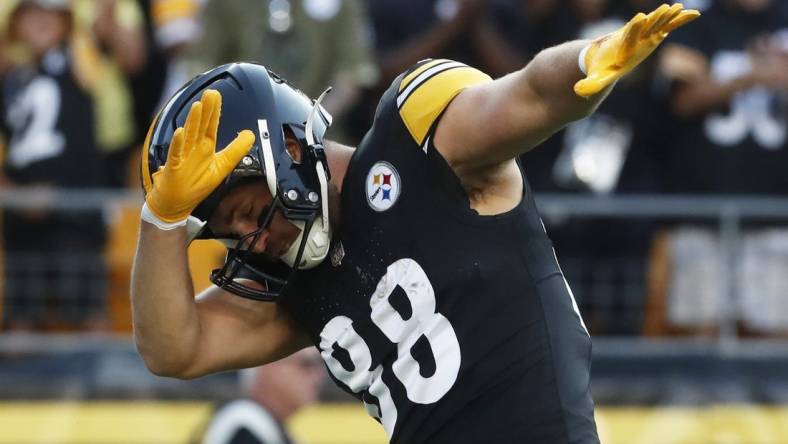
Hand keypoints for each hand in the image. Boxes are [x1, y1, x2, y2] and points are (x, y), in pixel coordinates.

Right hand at [145, 89, 254, 223]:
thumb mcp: (222, 167)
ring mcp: (183, 157)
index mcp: (205, 148)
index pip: (211, 126)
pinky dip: (178, 144)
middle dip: (206, 110)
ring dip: (193, 121)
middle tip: (210, 93)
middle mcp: (193, 150)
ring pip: (189, 136)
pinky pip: (176, 155)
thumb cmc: (195, 185)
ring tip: (198, 106)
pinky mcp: (174, 168)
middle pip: (200, 127)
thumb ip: (236, 151)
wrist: (174, 204)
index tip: (216, 95)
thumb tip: (251, 135)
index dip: (214, 112)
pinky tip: (180, 132)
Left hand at [574, 3, 699, 97]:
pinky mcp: (653, 34)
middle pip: (647, 25)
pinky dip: (680, 20)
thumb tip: (578, 91)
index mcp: (623, 44)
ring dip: (669, 16)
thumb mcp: (597, 77)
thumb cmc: (602, 66)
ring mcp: (645, 34)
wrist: (603, 54)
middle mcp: (635, 36)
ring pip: (659, 23)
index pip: (628, 34)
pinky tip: (694, 13)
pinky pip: (668, 26)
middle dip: (656, 18)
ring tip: (680, 8)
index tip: (640, 17)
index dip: (635, 27)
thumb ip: (591, 84)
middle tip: (666, 8)